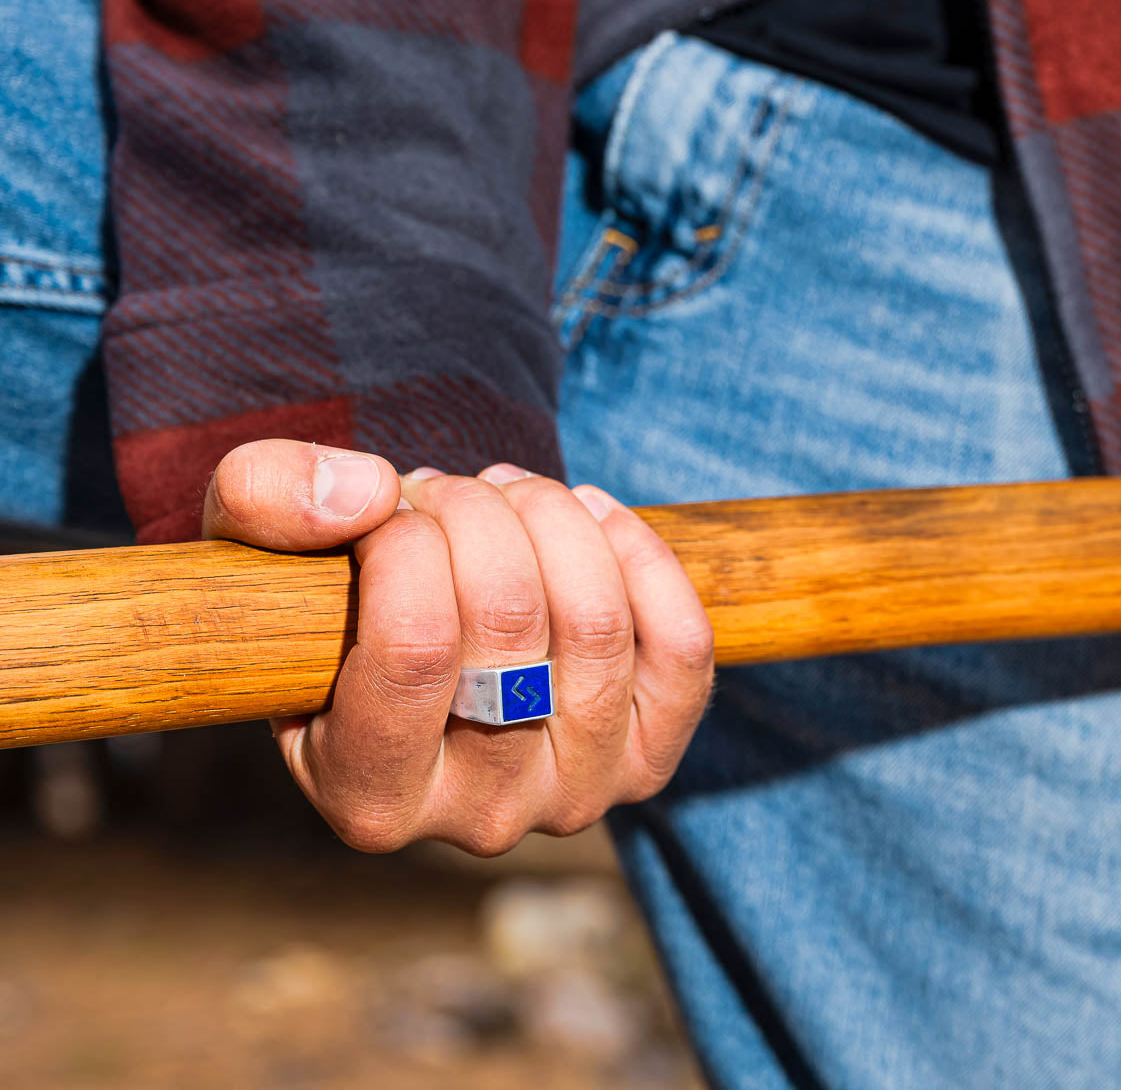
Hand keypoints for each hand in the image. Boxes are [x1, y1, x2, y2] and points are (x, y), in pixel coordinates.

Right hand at [202, 440, 713, 853]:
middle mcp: (480, 818)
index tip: (392, 507)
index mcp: (368, 796)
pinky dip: (641, 556)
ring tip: (508, 494)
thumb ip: (265, 501)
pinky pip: (682, 648)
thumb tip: (367, 495)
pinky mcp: (647, 758)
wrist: (416, 646)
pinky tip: (590, 516)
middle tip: (446, 489)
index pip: (416, 647)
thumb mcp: (251, 547)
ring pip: (598, 626)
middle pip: (510, 625)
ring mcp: (575, 795)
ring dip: (553, 519)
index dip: (410, 541)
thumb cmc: (328, 604)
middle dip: (478, 514)